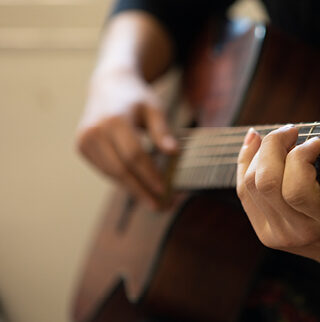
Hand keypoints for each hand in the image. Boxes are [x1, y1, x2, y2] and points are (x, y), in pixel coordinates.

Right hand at [76, 69, 176, 208]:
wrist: (109, 85)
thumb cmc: (137, 98)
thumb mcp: (155, 108)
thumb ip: (163, 131)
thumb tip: (174, 153)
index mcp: (114, 119)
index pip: (134, 155)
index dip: (149, 175)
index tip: (165, 191)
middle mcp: (95, 131)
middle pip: (121, 169)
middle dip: (142, 190)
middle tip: (161, 207)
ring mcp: (85, 140)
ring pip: (112, 174)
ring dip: (133, 190)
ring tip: (154, 202)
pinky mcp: (81, 147)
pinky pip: (105, 170)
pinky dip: (123, 181)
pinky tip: (139, 189)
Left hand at [236, 104, 319, 263]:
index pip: (296, 188)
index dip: (299, 157)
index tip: (315, 143)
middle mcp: (299, 230)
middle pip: (266, 182)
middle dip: (273, 147)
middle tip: (291, 132)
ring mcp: (278, 234)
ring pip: (249, 185)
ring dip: (258, 153)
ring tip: (278, 137)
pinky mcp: (265, 233)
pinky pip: (243, 193)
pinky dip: (245, 163)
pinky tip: (254, 143)